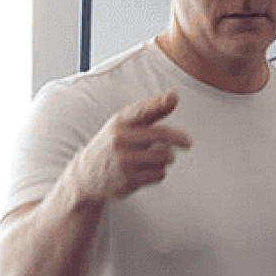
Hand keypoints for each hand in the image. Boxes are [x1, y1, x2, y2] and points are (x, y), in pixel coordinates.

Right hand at [65, 91, 191, 204]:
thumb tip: (174, 95)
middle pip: (162, 135)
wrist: (86, 175)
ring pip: (165, 157)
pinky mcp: (129, 180)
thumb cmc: (113, 144)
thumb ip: (149, 112)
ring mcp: (124, 160)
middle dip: (180, 139)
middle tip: (188, 143)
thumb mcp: (124, 124)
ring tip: (153, 158)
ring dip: (166, 158)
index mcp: (120, 122)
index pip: (142, 111)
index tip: (173, 97)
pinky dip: (159, 172)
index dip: (159, 104)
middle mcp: (120, 139)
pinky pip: (160, 174)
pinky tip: (145, 171)